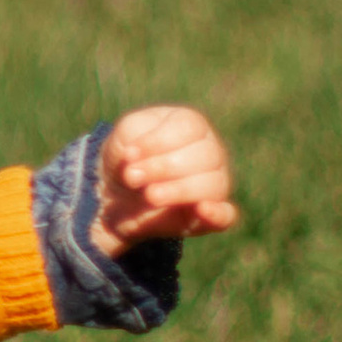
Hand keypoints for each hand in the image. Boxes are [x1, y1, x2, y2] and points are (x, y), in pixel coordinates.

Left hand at [92, 104, 237, 256]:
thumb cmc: (126, 156)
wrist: (115, 193)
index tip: (128, 155)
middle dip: (163, 167)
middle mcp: (211, 152)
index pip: (190, 127)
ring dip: (178, 190)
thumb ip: (133, 137)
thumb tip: (137, 161)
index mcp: (192, 126)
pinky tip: (202, 210)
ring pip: (213, 184)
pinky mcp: (209, 215)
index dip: (158, 141)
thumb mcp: (123, 136)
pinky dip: (217, 213)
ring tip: (149, 195)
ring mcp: (215, 183)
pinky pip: (226, 215)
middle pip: (205, 154)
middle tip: (131, 177)